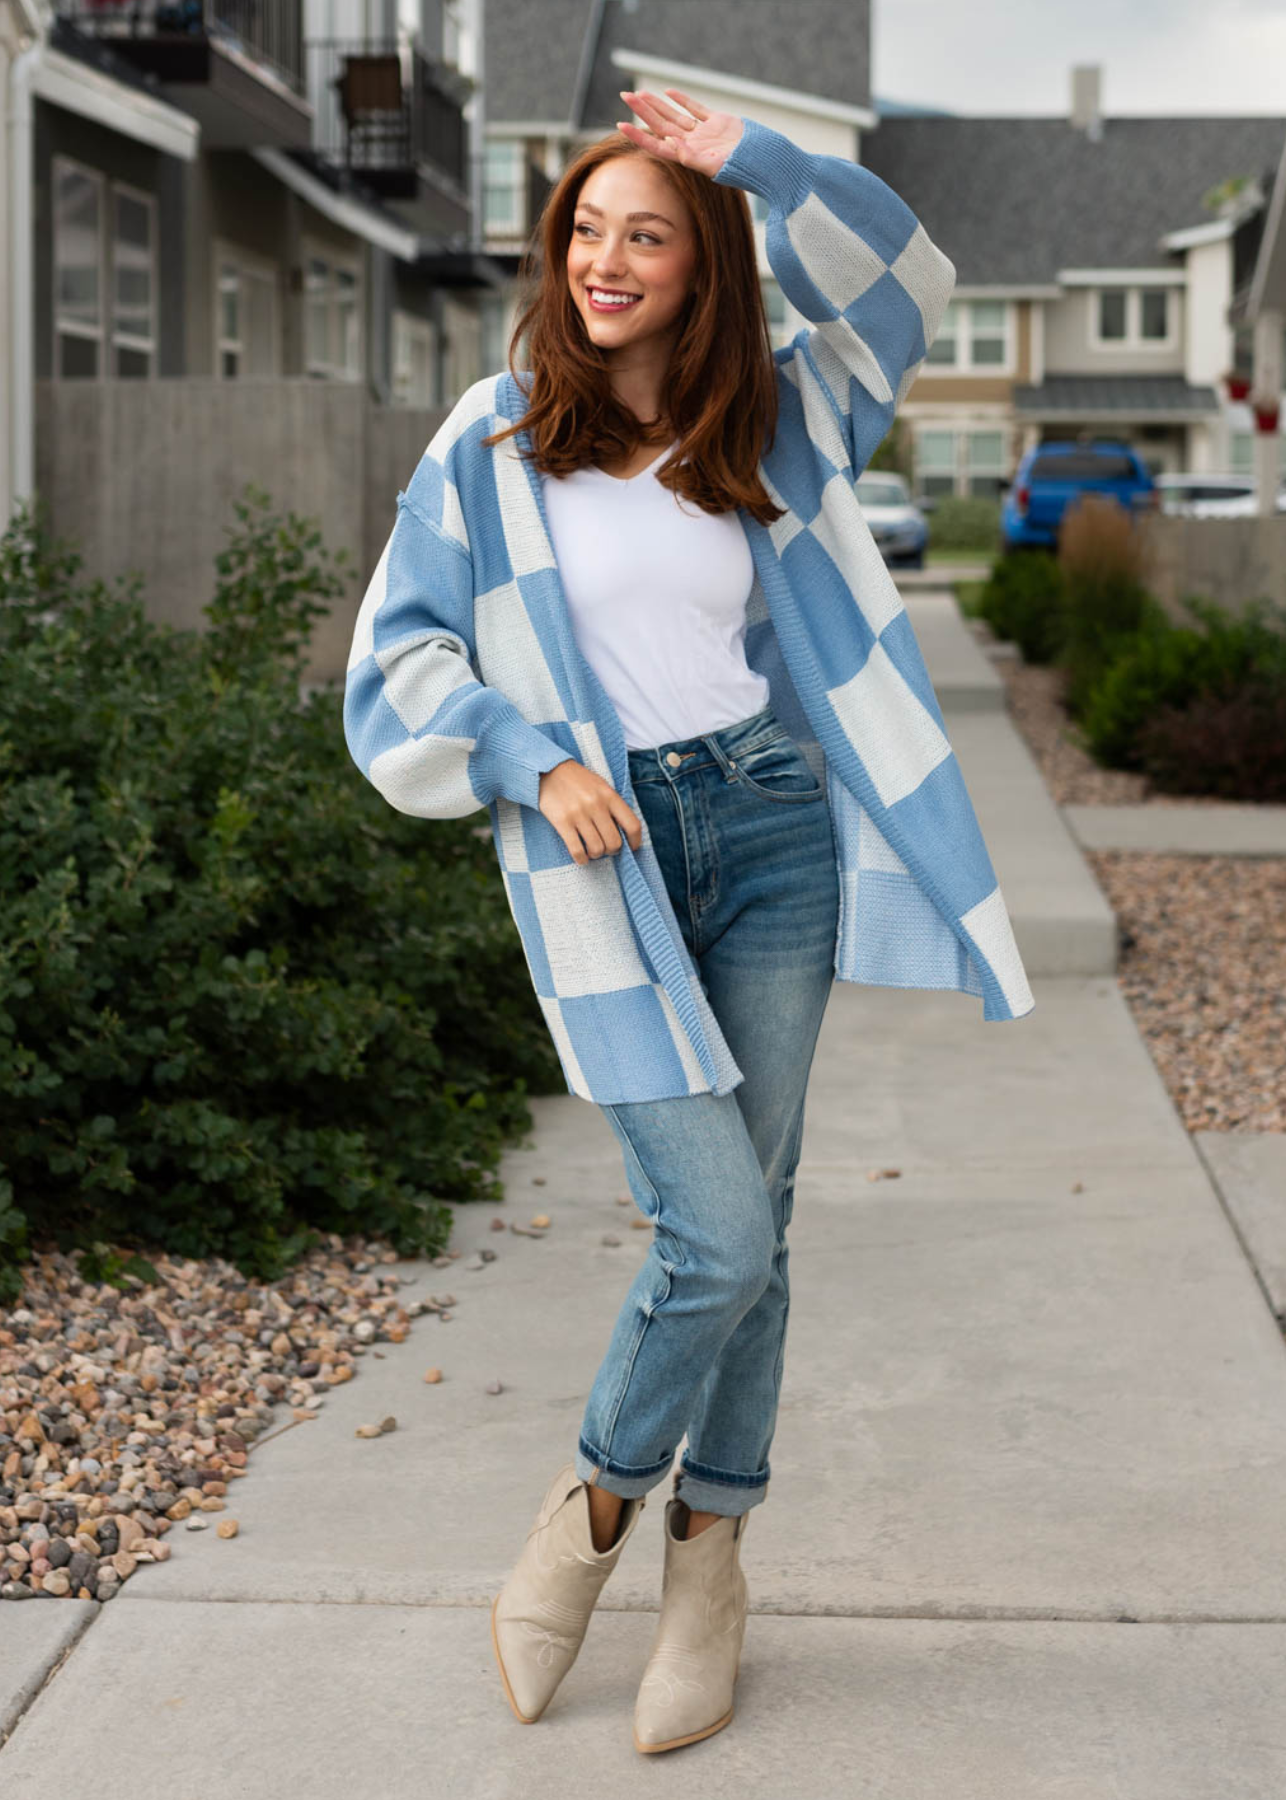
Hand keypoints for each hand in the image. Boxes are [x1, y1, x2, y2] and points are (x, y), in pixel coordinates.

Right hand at [538, 760, 643, 865]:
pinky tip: (581, 858)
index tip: (632, 848)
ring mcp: (579, 814)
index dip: (635, 841)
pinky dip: (581, 859)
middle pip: (614, 842)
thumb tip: (624, 832)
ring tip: (593, 851)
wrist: (549, 770)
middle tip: (607, 849)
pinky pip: (577, 849)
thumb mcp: (601, 786)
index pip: (632, 825)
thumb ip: (613, 806)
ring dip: (596, 854)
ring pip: (597, 848)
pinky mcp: (562, 822)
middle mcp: (596, 805)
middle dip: (612, 850)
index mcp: (610, 795)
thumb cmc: (578, 781)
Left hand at [616, 87, 743, 179]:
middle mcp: (692, 145)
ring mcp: (703, 133)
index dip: (638, 135)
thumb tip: (671, 144)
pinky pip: (695, 109)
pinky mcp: (717, 122)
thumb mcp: (714, 165)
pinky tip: (668, 93)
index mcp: (688, 157)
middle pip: (661, 126)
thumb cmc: (740, 168)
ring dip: (657, 105)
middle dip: (642, 111)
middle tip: (625, 97)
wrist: (764, 159)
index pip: (656, 145)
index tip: (621, 125)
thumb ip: (691, 157)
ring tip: (640, 94)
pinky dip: (682, 101)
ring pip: (675, 116)